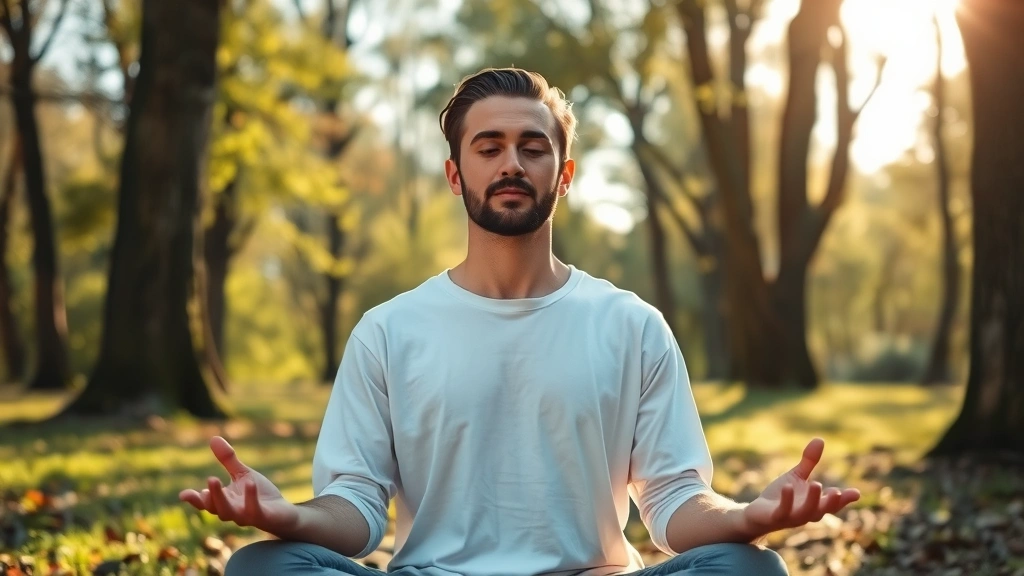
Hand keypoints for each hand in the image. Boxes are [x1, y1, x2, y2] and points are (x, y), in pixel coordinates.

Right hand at [179, 436, 298, 534]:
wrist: (283, 513)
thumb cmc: (260, 494)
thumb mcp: (243, 474)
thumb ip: (227, 460)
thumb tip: (213, 438)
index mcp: (225, 502)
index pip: (206, 503)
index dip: (194, 500)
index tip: (183, 495)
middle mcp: (232, 511)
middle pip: (216, 508)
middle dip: (210, 496)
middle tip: (207, 480)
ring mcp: (246, 516)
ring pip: (229, 512)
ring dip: (221, 498)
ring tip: (213, 480)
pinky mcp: (262, 516)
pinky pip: (254, 510)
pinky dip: (251, 498)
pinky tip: (250, 483)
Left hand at [742, 438, 859, 536]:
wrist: (758, 513)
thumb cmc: (781, 496)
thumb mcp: (797, 477)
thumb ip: (809, 462)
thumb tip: (820, 439)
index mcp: (814, 504)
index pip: (833, 504)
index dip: (844, 500)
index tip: (856, 493)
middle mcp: (806, 513)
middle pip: (822, 510)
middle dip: (832, 502)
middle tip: (839, 492)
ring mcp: (791, 517)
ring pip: (805, 513)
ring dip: (812, 500)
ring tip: (816, 484)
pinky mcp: (775, 517)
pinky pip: (782, 511)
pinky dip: (786, 501)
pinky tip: (787, 487)